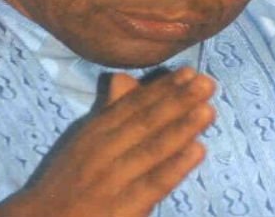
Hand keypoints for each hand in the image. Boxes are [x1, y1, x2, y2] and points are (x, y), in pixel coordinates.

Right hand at [0, 67, 215, 216]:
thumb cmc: (66, 181)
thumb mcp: (82, 141)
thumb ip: (108, 111)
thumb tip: (125, 77)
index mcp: (95, 133)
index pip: (132, 106)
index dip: (162, 88)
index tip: (189, 72)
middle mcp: (103, 152)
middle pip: (145, 122)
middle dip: (178, 101)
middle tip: (207, 83)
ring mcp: (112, 181)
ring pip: (151, 150)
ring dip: (181, 128)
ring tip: (208, 109)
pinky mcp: (120, 210)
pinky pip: (151, 185)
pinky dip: (174, 167)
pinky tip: (197, 151)